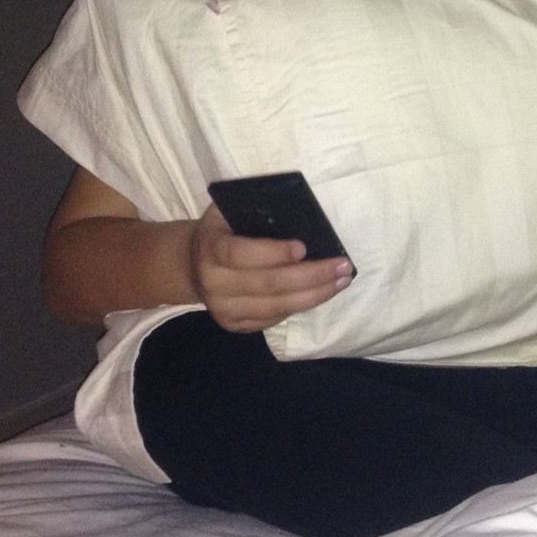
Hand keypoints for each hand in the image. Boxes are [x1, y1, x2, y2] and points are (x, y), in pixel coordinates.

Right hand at [185, 204, 354, 331]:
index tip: (303, 248)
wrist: (193, 264)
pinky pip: (273, 319)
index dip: (272, 253)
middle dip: (312, 276)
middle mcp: (213, 283)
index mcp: (210, 248)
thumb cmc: (222, 230)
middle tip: (343, 266)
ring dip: (314, 295)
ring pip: (275, 307)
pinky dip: (300, 306)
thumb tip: (301, 213)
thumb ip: (254, 211)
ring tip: (342, 281)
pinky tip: (321, 293)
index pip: (240, 254)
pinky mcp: (233, 326)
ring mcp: (222, 310)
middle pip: (268, 285)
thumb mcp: (227, 211)